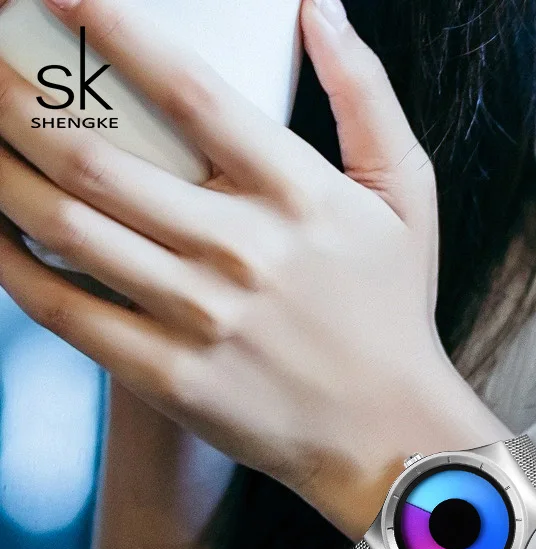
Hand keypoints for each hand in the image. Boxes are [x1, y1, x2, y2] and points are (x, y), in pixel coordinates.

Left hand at [0, 0, 480, 535]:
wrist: (385, 430)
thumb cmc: (393, 313)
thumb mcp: (407, 199)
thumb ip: (368, 98)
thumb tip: (322, 8)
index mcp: (299, 197)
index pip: (188, 90)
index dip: (111, 28)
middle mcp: (241, 249)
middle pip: (96, 151)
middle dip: (15, 89)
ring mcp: (199, 316)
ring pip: (64, 223)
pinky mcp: (168, 375)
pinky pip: (64, 308)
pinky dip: (9, 263)